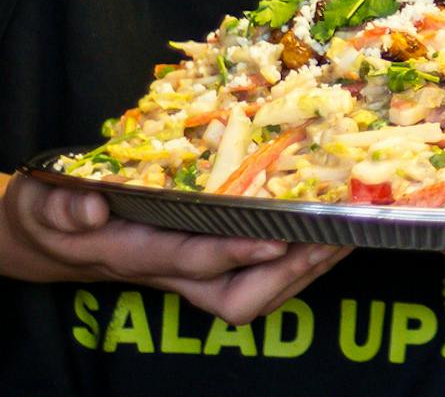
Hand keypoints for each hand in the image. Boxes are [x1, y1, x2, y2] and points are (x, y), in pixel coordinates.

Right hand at [0, 172, 347, 322]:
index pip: (190, 260)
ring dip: (301, 271)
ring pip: (254, 296)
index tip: (275, 239)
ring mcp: (190, 275)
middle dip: (286, 274)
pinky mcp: (205, 267)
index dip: (233, 253)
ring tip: (346, 236)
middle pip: (236, 297)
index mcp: (134, 252)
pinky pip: (258, 282)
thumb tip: (91, 207)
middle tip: (332, 238)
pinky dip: (295, 264)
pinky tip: (325, 235)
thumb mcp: (45, 201)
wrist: (52, 238)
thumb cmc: (53, 212)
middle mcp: (170, 272)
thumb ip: (63, 206)